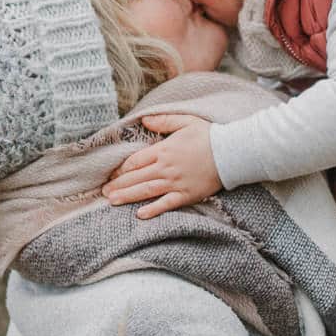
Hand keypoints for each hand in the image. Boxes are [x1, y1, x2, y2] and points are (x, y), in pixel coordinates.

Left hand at [101, 115, 220, 218]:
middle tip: (104, 192)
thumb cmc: (209, 136)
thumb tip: (144, 121)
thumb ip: (163, 121)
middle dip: (118, 184)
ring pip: (146, 190)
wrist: (231, 153)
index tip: (110, 174)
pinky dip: (153, 209)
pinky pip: (166, 204)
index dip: (120, 168)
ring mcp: (175, 183)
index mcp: (163, 150)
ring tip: (112, 201)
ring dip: (127, 196)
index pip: (135, 161)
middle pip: (136, 177)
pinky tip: (140, 214)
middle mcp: (166, 168)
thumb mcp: (185, 121)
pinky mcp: (186, 194)